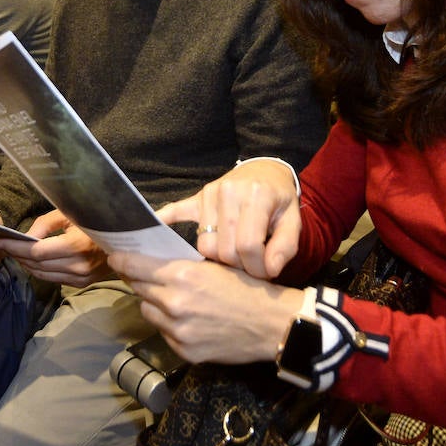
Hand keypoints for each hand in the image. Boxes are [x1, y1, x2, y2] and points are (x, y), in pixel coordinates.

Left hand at [0, 209, 113, 287]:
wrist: (126, 241)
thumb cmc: (96, 221)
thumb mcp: (71, 214)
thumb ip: (46, 224)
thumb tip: (26, 238)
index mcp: (76, 245)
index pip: (35, 251)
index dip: (14, 247)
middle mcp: (78, 265)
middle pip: (35, 264)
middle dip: (14, 254)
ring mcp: (80, 277)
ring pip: (41, 274)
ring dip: (23, 264)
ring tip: (11, 252)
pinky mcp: (81, 284)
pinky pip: (52, 279)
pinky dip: (37, 271)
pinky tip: (29, 261)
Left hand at [110, 251, 303, 364]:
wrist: (271, 325)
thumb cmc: (246, 289)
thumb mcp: (214, 266)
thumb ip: (182, 265)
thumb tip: (154, 261)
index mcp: (183, 276)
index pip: (136, 266)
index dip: (121, 261)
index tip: (114, 257)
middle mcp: (175, 303)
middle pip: (138, 288)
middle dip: (140, 281)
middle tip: (146, 276)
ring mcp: (178, 330)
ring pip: (148, 311)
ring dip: (154, 304)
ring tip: (174, 300)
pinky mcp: (183, 350)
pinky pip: (163, 332)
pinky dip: (169, 325)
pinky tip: (188, 320)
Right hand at [158, 159, 301, 279]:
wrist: (266, 172)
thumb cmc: (280, 201)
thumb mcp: (293, 222)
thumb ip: (285, 247)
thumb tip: (268, 270)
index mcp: (256, 196)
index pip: (247, 245)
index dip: (256, 267)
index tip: (264, 273)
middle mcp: (229, 192)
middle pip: (222, 248)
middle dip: (238, 266)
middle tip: (250, 267)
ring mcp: (209, 194)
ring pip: (204, 243)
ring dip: (218, 257)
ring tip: (234, 257)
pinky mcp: (197, 198)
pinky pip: (176, 211)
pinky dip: (164, 221)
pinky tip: (152, 231)